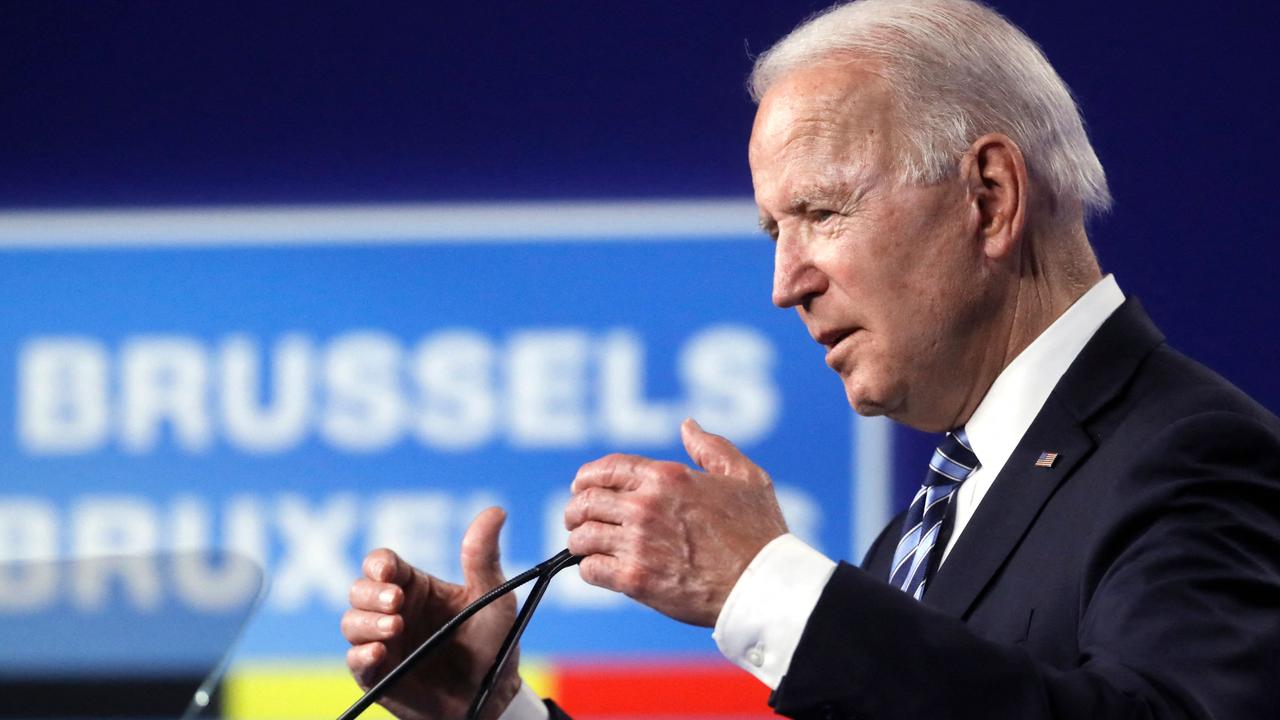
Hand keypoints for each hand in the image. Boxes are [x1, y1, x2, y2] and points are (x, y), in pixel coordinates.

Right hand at [343, 507, 520, 719]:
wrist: (493, 694)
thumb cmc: (495, 641)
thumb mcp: (493, 596)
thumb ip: (484, 557)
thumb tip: (496, 511)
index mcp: (416, 586)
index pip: (382, 564)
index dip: (378, 564)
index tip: (389, 571)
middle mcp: (394, 611)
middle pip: (359, 590)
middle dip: (371, 593)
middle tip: (397, 603)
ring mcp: (384, 642)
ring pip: (351, 622)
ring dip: (367, 622)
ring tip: (395, 628)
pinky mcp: (379, 675)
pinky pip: (355, 661)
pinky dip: (361, 654)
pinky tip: (379, 652)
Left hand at [565, 418, 788, 625]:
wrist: (763, 586)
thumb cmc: (759, 533)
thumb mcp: (745, 477)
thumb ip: (712, 447)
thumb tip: (687, 426)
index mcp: (667, 477)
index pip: (606, 468)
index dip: (586, 477)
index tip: (581, 486)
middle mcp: (646, 505)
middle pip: (586, 501)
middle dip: (576, 509)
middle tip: (577, 519)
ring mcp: (638, 543)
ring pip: (583, 536)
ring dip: (579, 540)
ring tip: (584, 546)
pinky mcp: (635, 579)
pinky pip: (592, 569)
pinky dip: (590, 568)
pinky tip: (599, 569)